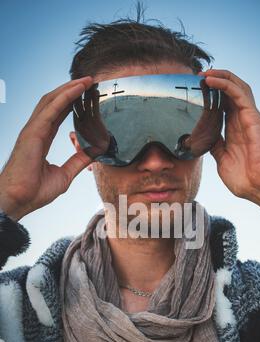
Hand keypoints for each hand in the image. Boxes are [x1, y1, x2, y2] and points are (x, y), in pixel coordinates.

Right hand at [0, 76, 93, 220]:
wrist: (20, 200)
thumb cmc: (35, 191)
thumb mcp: (65, 174)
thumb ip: (79, 160)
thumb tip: (95, 152)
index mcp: (42, 139)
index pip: (58, 115)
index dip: (71, 102)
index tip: (86, 95)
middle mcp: (36, 130)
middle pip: (54, 103)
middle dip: (71, 90)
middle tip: (90, 81)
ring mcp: (32, 130)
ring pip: (52, 101)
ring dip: (70, 88)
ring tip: (87, 80)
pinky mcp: (32, 132)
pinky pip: (51, 109)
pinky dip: (65, 97)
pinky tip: (77, 89)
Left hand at [201, 69, 259, 230]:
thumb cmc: (246, 180)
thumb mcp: (222, 161)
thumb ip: (216, 147)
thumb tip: (205, 140)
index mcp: (235, 130)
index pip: (224, 104)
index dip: (211, 95)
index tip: (196, 90)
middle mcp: (243, 120)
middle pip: (230, 91)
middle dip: (215, 80)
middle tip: (198, 77)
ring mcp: (249, 118)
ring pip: (236, 87)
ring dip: (220, 77)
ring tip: (204, 73)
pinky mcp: (253, 117)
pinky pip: (238, 93)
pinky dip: (224, 83)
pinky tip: (211, 80)